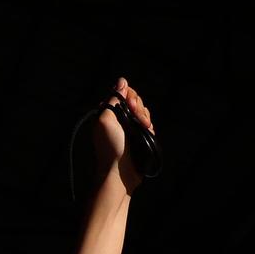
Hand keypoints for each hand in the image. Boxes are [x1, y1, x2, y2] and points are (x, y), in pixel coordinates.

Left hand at [91, 78, 156, 193]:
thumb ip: (113, 100)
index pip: (124, 93)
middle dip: (139, 108)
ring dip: (145, 118)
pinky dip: (149, 127)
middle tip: (138, 120)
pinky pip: (149, 124)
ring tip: (143, 129)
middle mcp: (119, 118)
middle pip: (136, 101)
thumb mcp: (105, 120)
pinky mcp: (140, 137)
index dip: (130, 96)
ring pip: (144, 112)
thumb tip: (122, 81)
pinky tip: (147, 133)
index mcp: (109, 112)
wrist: (119, 172)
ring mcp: (130, 128)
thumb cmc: (110, 147)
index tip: (131, 106)